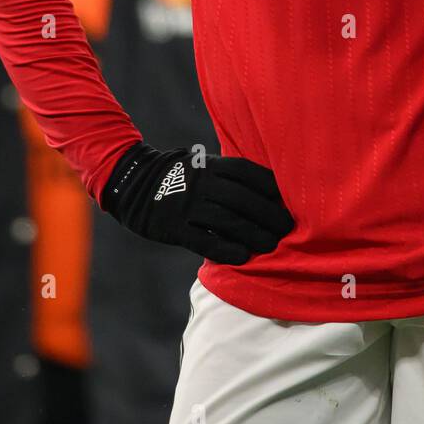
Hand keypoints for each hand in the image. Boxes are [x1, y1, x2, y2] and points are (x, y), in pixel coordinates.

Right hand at [100, 143, 293, 263]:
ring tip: (271, 246)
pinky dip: (224, 249)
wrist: (133, 184)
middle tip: (286, 230)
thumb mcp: (204, 166)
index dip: (272, 189)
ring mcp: (186, 204)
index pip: (249, 174)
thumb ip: (231, 177)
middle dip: (269, 215)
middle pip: (243, 199)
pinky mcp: (172, 227)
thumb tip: (271, 192)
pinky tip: (242, 257)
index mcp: (213, 165)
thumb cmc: (181, 178)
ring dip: (253, 234)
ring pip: (227, 220)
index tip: (289, 203)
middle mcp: (202, 183)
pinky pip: (202, 240)